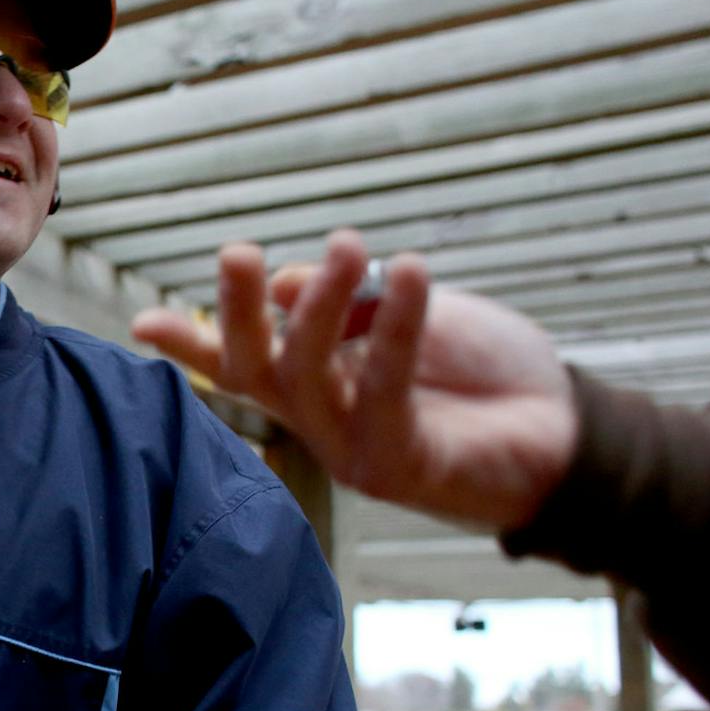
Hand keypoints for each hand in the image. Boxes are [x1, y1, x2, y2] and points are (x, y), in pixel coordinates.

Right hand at [131, 228, 579, 531]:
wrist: (567, 431)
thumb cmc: (482, 372)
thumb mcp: (406, 317)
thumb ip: (347, 304)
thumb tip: (283, 284)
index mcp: (315, 384)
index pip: (240, 364)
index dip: (191, 343)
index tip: (141, 322)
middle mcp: (322, 422)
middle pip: (255, 373)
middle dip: (236, 315)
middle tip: (237, 252)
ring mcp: (356, 450)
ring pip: (309, 379)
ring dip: (319, 307)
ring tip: (350, 244)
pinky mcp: (403, 466)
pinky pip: (385, 393)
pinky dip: (392, 327)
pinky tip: (406, 272)